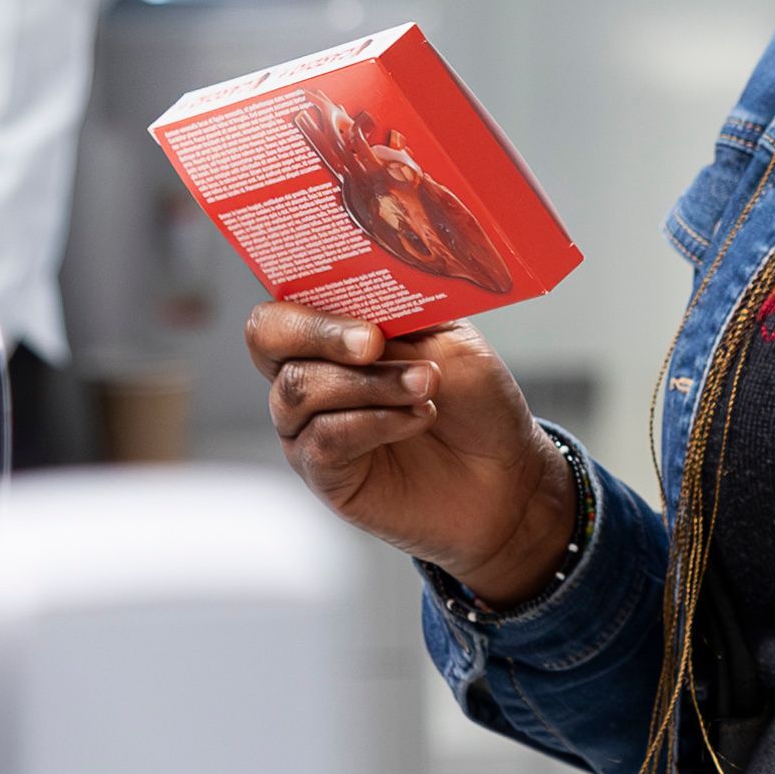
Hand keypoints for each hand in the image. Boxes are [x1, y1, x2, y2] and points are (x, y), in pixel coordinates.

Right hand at [246, 300, 580, 601]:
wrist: (507, 473)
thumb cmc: (476, 401)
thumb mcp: (449, 340)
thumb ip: (399, 319)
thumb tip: (361, 306)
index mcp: (333, 331)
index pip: (284, 301)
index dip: (307, 299)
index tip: (356, 309)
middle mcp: (309, 374)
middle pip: (267, 338)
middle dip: (319, 333)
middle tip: (373, 344)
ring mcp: (309, 425)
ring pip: (300, 389)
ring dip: (368, 383)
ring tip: (426, 386)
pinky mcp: (324, 472)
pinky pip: (324, 439)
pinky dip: (375, 422)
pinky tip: (418, 418)